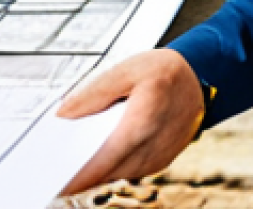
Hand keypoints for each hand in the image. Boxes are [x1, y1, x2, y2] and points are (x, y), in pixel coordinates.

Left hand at [58, 49, 204, 193]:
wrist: (198, 80)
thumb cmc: (162, 71)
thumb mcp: (125, 70)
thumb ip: (93, 93)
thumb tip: (64, 113)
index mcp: (139, 125)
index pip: (104, 160)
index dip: (81, 176)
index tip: (60, 183)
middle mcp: (150, 148)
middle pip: (109, 171)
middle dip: (82, 175)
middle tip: (54, 173)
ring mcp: (157, 158)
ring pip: (119, 174)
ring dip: (96, 173)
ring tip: (67, 165)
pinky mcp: (159, 160)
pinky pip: (130, 170)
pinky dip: (111, 168)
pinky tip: (93, 160)